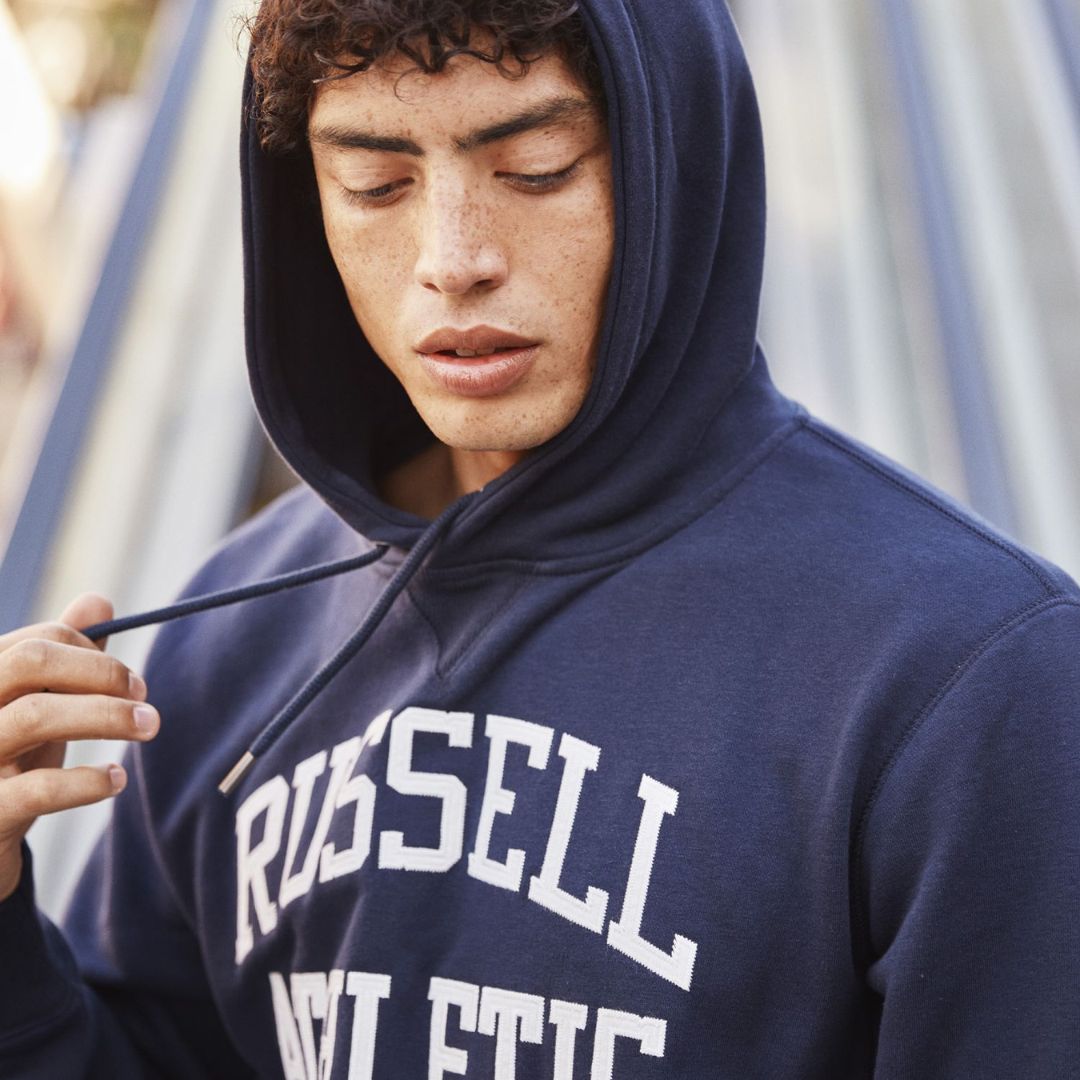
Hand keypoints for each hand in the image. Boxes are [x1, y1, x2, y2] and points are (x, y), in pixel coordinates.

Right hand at [0, 594, 158, 901]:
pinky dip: (89, 780)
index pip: (36, 641)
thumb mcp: (35, 706)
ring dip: (108, 715)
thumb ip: (63, 657)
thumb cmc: (11, 762)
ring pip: (35, 715)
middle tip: (144, 694)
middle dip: (99, 671)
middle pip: (29, 662)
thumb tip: (98, 601)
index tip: (131, 679)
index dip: (91, 651)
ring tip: (150, 725)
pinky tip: (117, 779)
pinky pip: (40, 788)